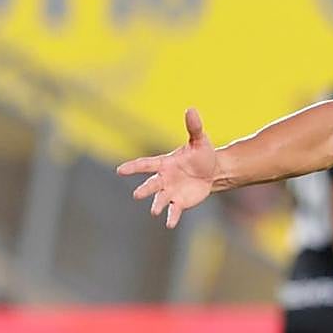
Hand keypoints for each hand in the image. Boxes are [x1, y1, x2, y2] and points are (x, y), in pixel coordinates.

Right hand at [117, 108, 217, 227]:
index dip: (133, 167)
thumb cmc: (202, 154)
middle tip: (137, 195)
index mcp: (164, 163)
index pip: (145, 164)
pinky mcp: (179, 202)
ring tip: (154, 212)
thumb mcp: (199, 140)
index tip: (119, 170)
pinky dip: (171, 217)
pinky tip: (169, 224)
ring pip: (160, 199)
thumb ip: (194, 127)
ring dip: (156, 205)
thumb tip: (191, 108)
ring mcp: (170, 191)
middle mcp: (164, 178)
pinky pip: (173, 211)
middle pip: (150, 184)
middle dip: (144, 189)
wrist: (213, 171)